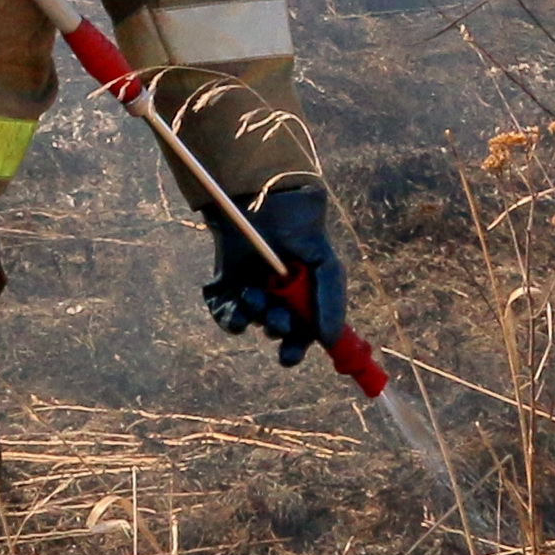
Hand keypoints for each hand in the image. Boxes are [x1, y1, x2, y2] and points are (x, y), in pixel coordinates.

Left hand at [200, 178, 349, 367]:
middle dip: (277, 332)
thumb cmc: (301, 229)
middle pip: (276, 331)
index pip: (301, 333)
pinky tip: (237, 302)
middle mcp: (277, 298)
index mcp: (302, 297)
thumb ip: (330, 301)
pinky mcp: (224, 285)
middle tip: (277, 323)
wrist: (268, 199)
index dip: (296, 348)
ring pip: (251, 320)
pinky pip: (224, 313)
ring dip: (255, 314)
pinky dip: (229, 315)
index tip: (290, 355)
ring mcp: (250, 291)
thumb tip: (329, 340)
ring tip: (255, 294)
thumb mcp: (325, 264)